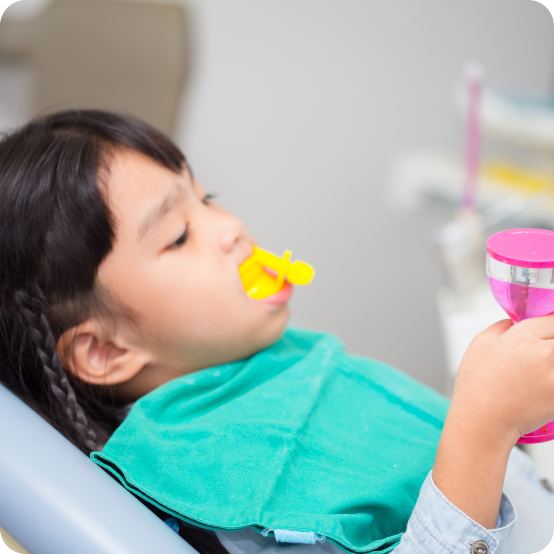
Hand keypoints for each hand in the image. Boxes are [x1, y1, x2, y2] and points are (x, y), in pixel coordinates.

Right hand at [450, 315, 553, 446]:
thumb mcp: (478, 345)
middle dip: (552, 342)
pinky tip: (543, 385)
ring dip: (553, 361)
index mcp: (522, 336)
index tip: (547, 332)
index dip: (550, 325)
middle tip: (543, 355)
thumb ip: (500, 327)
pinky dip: (553, 382)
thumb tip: (514, 322)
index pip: (553, 319)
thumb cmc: (476, 386)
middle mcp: (543, 353)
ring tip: (543, 368)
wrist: (483, 422)